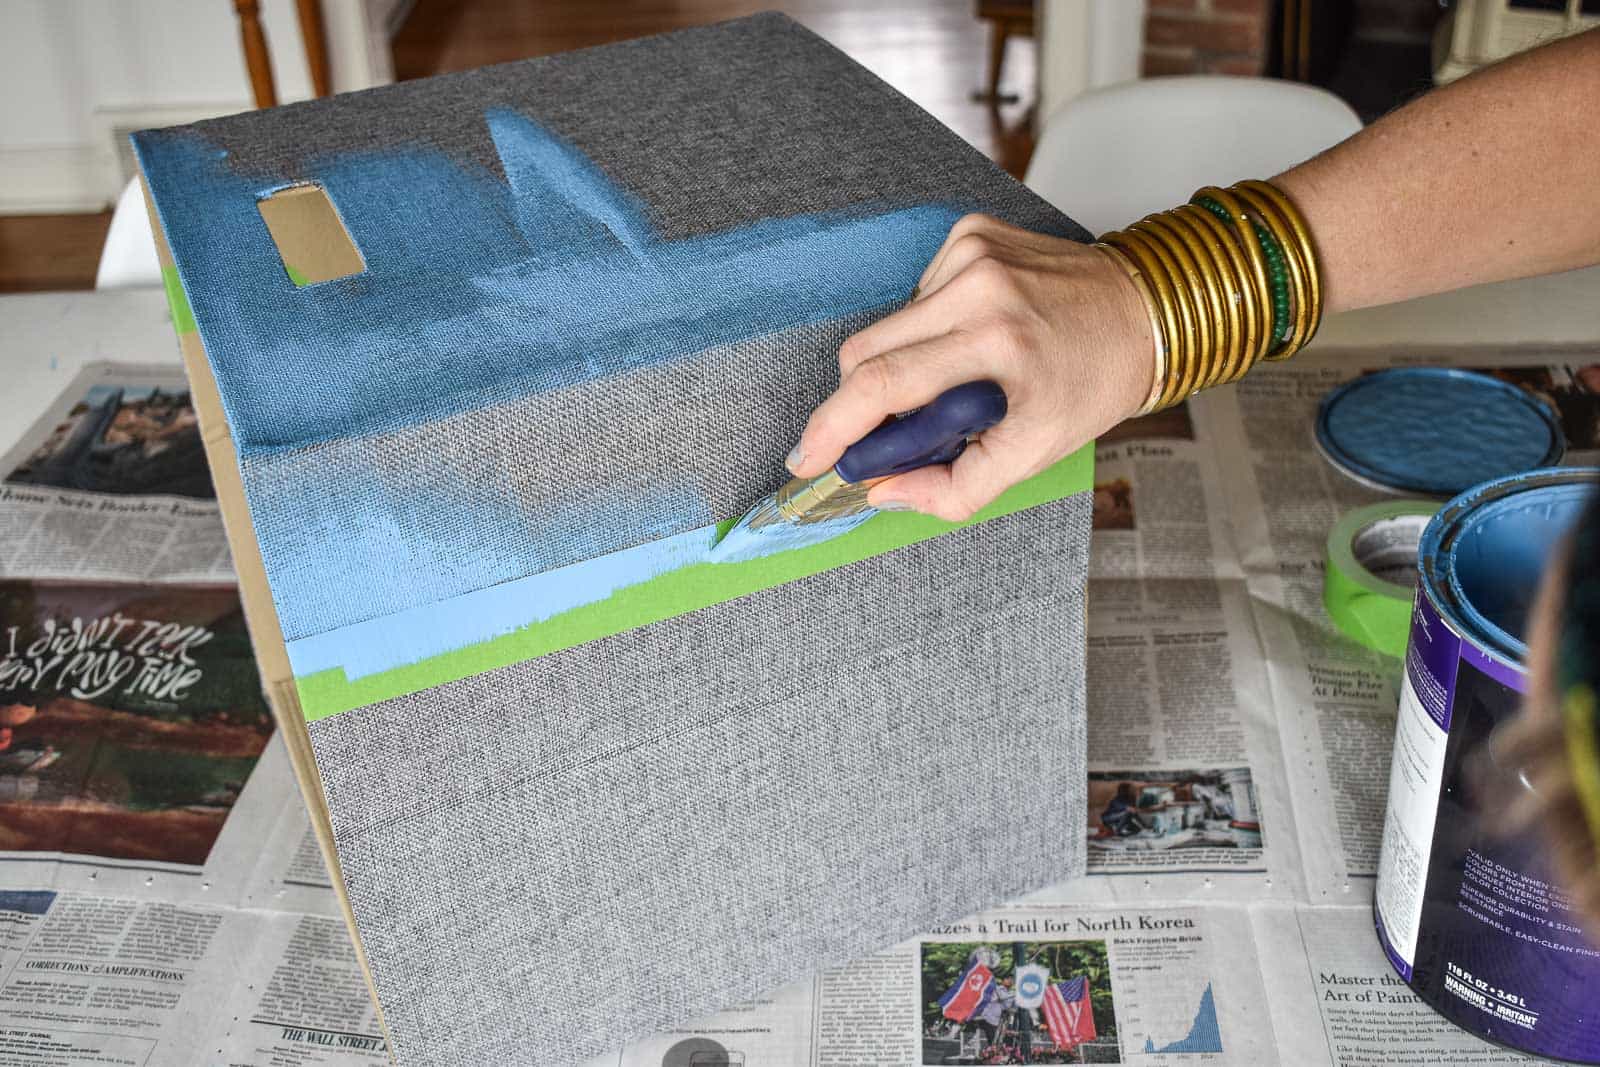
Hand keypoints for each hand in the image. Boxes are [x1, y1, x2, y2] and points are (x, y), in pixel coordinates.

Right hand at [787, 213, 1155, 520]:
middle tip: (888, 430)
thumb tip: (879, 490)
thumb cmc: (1091, 386)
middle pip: (864, 353)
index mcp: (998, 348)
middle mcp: (981, 291)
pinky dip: (927, 326)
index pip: (882, 386)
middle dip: (860, 402)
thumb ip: (951, 489)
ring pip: (885, 325)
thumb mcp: (1032, 456)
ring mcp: (973, 254)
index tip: (806, 459)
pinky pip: (914, 295)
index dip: (831, 427)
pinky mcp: (971, 233)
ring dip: (901, 362)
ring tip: (954, 377)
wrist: (1146, 310)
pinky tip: (970, 335)